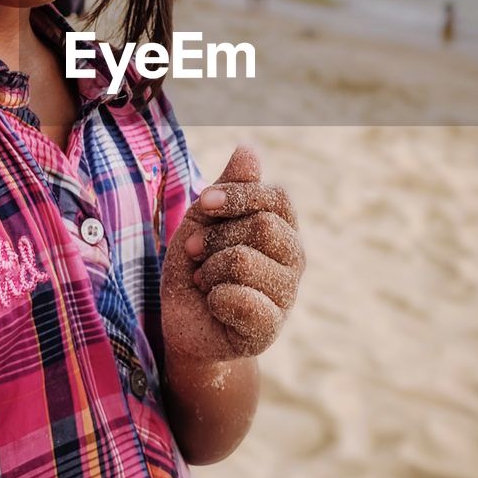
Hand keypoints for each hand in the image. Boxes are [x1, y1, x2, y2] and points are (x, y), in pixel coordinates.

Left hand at [161, 145, 304, 360]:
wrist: (184, 322)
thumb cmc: (197, 266)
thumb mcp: (203, 220)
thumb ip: (228, 187)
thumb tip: (248, 149)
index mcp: (281, 226)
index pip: (277, 198)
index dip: (238, 195)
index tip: (204, 203)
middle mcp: (293, 258)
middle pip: (262, 226)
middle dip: (216, 236)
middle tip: (197, 252)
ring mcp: (286, 294)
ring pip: (245, 261)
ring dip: (210, 269)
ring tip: (205, 280)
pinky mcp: (270, 328)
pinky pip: (241, 300)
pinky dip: (214, 298)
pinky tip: (215, 305)